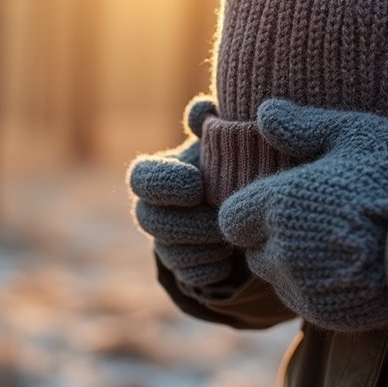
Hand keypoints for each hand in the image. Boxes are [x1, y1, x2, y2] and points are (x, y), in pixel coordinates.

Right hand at [130, 97, 235, 286]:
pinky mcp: (184, 269)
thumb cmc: (234, 162)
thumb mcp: (226, 138)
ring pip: (169, 253)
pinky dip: (211, 269)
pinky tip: (230, 259)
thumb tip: (203, 109)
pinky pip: (189, 277)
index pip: (141, 177)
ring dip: (202, 247)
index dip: (162, 183)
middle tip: (222, 219)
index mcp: (160, 173)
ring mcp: (166, 242)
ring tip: (231, 237)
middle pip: (149, 221)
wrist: (246, 203)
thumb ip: (213, 122)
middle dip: (187, 223)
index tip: (196, 184)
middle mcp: (153, 208)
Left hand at [218, 99, 387, 330]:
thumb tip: (265, 111)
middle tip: (315, 219)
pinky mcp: (323, 312)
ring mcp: (301, 285)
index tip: (282, 201)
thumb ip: (304, 125)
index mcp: (279, 203)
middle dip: (272, 236)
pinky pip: (301, 299)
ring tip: (335, 242)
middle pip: (252, 248)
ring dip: (292, 263)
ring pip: (275, 276)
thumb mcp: (355, 133)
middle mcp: (281, 247)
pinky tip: (348, 265)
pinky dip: (315, 286)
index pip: (231, 217)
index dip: (251, 209)